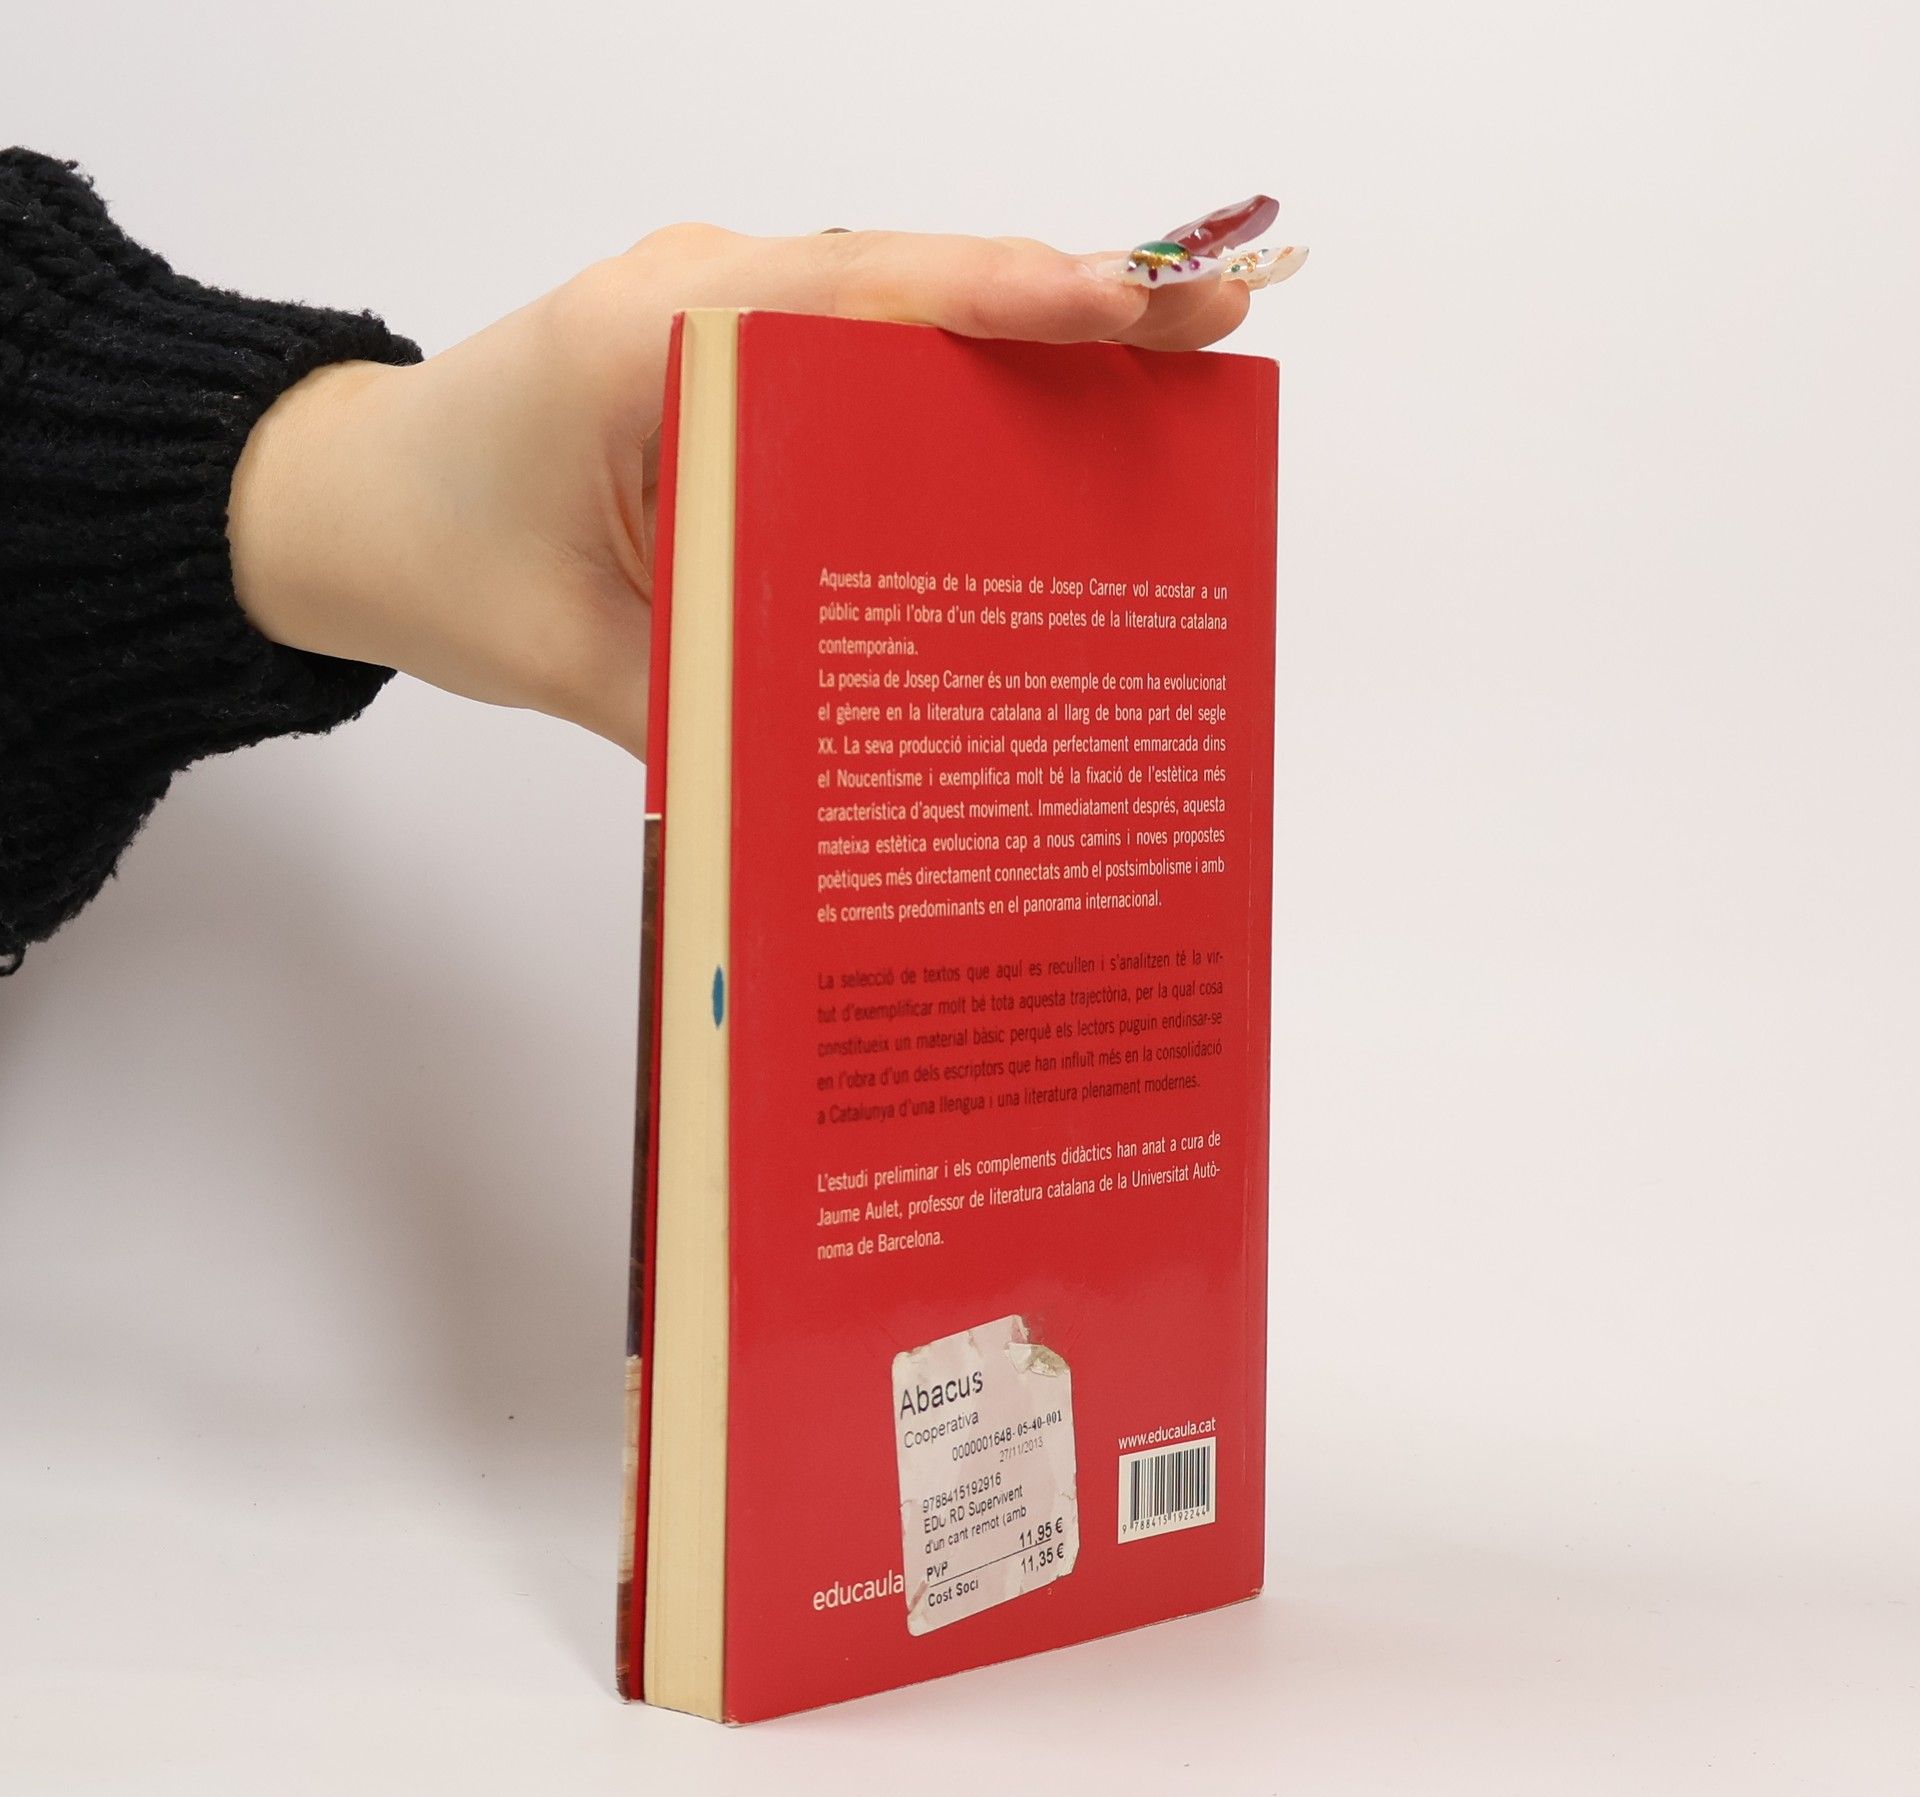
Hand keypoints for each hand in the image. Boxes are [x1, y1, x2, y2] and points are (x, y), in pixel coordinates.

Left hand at [228, 224, 1254, 755]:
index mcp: (654, 336)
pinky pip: (861, 351)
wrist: (339, 509)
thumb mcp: (576, 658)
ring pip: (901, 308)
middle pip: (913, 282)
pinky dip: (959, 371)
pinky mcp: (728, 358)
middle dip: (1068, 302)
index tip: (1135, 306)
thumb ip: (723, 699)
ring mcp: (717, 316)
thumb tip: (873, 773)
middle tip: (1214, 321)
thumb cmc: (436, 561)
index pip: (862, 295)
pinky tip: (1045, 415)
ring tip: (1169, 360)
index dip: (1008, 300)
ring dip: (1029, 333)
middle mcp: (700, 296)